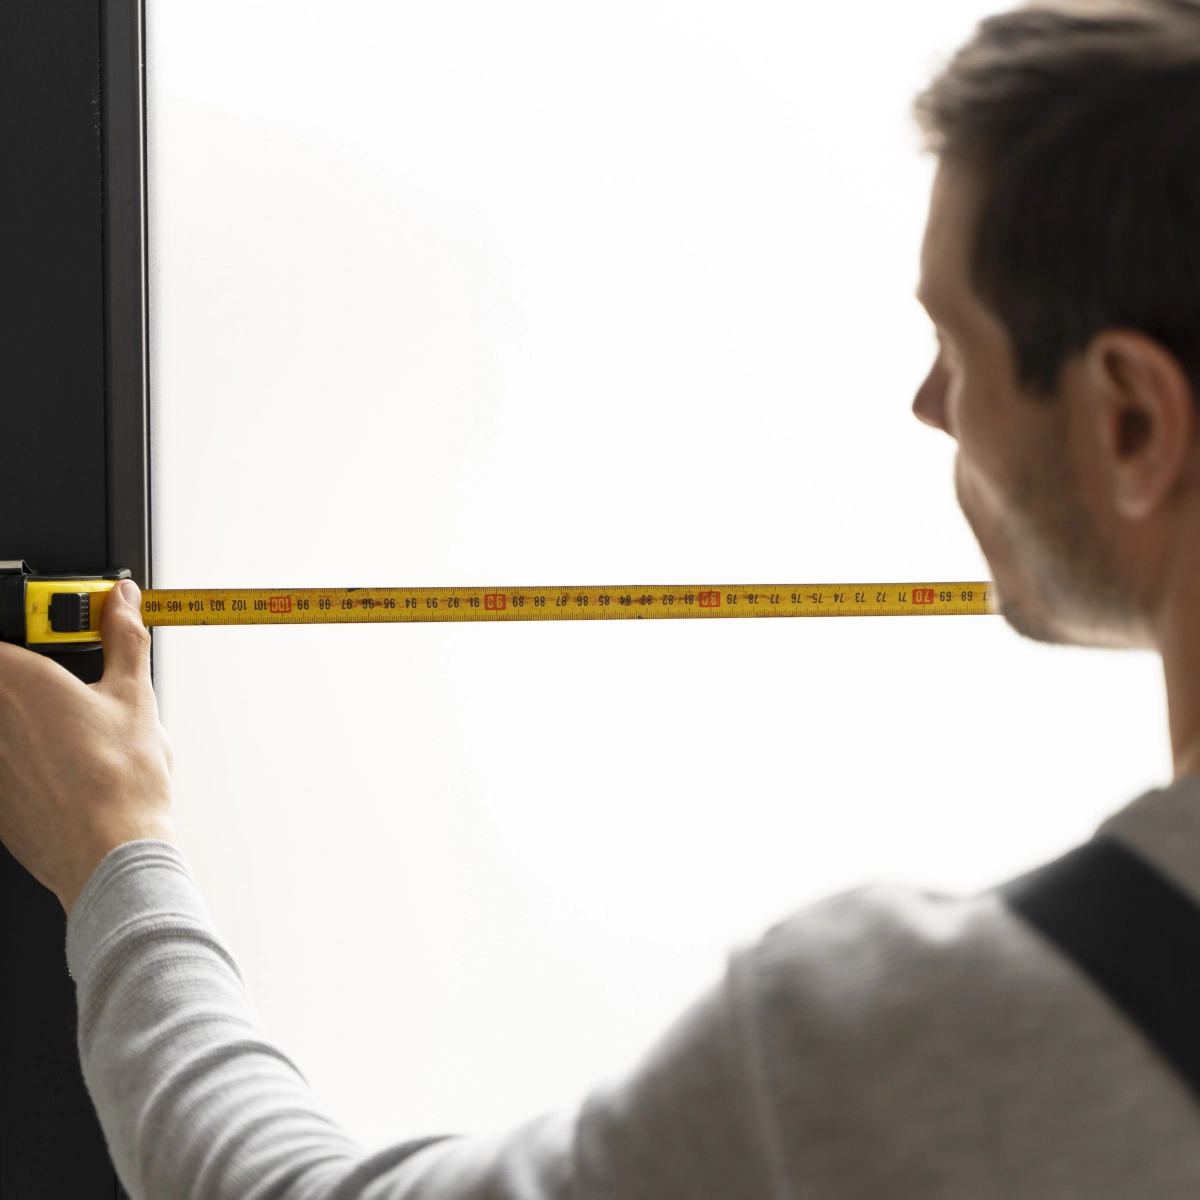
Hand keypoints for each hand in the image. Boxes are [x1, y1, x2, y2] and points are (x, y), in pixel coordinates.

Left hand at [0, 580, 174, 912]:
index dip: (22, 632)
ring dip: (24, 721)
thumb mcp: (134, 696)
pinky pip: (2, 761)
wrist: (109, 852)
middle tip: (68, 687)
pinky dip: (21, 758)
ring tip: (70, 733)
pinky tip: (60, 769)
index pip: (0, 636)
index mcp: (17, 678)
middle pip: (2, 681)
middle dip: (28, 681)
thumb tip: (122, 602)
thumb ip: (123, 638)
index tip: (50, 634)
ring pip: (5, 726)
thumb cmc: (120, 783)